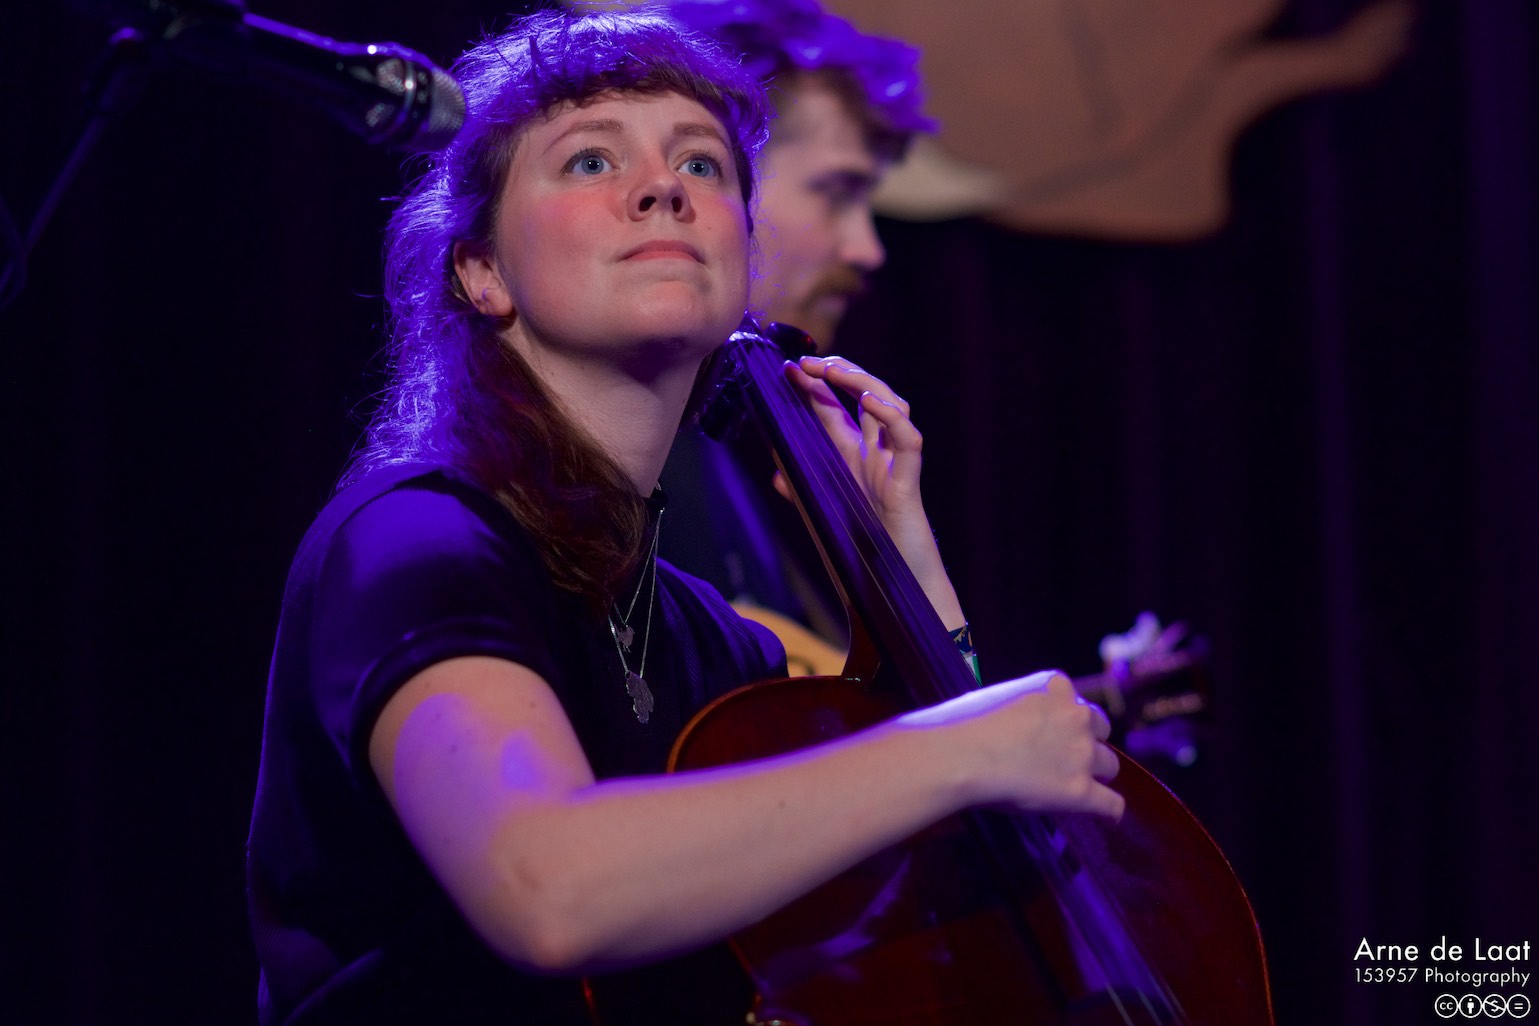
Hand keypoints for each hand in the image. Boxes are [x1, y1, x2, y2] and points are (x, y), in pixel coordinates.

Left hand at [782, 355, 964, 628]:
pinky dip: (892, 418)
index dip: (816, 385)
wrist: (893, 592)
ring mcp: (894, 466)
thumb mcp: (823, 513)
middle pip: (865, 396)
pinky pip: (909, 441)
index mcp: (854, 459)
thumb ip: (801, 491)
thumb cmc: (864, 554)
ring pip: (891, 407)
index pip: (836, 409)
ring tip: (834, 370)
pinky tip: (870, 402)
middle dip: (839, 373)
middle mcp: (876, 455)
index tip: (788, 369)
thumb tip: (774, 475)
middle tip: (808, 362)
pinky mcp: (908, 484)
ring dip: (863, 383)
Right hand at [901, 671, 1125, 820]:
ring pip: (1110, 765)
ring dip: (1095, 773)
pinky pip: (1111, 804)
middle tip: (1065, 757)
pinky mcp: (1080, 791)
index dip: (1064, 719)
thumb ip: (1019, 705)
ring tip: (1075, 785)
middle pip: (1101, 730)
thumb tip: (1012, 719)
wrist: (961, 756)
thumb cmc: (962, 724)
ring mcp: (1082, 754)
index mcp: (1056, 687)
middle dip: (1087, 741)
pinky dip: (1109, 810)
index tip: (1052, 732)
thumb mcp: (996, 696)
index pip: (1075, 701)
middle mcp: (1077, 716)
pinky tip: (1106, 816)